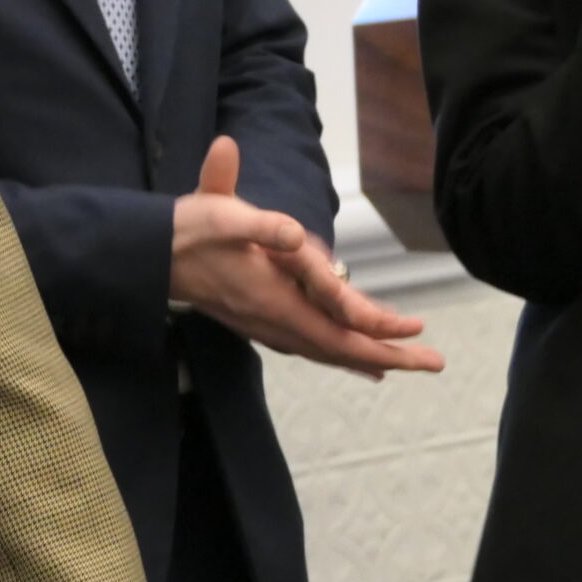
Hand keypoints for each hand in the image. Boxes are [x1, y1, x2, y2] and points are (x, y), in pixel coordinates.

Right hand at [172, 137, 445, 378]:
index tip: (415, 328)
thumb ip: (257, 223)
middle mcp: (271, 319)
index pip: (336, 327)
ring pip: (323, 350)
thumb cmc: (186, 229)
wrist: (147, 253)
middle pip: (338, 349)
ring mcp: (262, 324)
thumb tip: (291, 229)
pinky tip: (347, 359)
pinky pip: (306, 346)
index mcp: (272, 298)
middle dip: (388, 356)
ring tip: (399, 366)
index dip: (378, 332)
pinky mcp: (255, 320)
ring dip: (364, 358)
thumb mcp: (220, 215)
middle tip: (434, 363)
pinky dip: (334, 354)